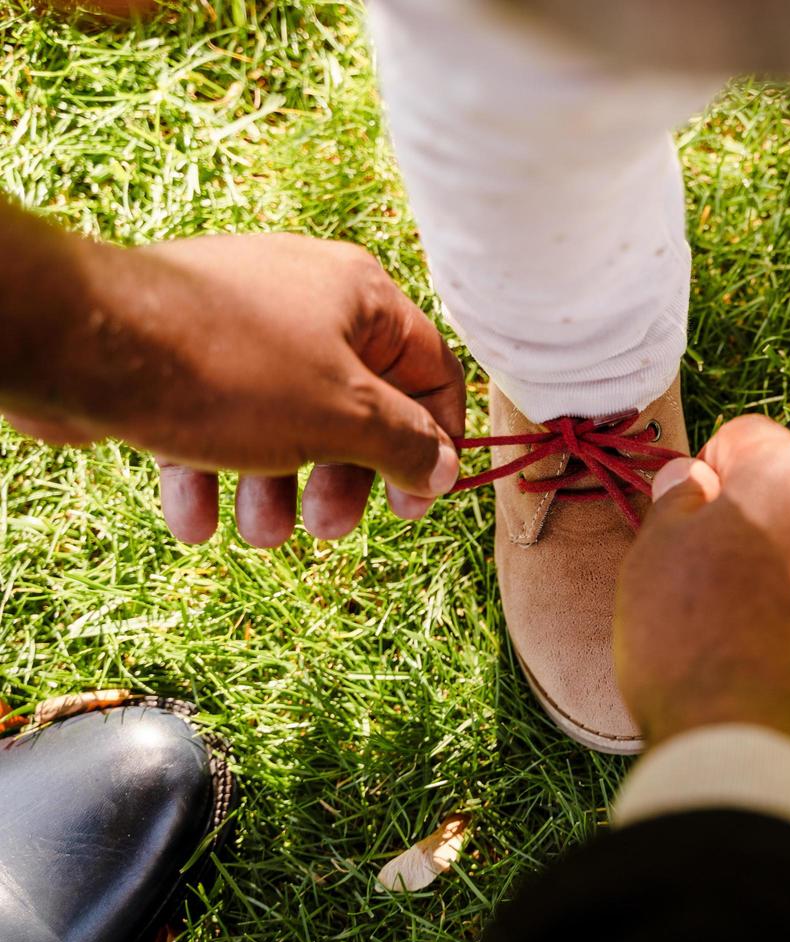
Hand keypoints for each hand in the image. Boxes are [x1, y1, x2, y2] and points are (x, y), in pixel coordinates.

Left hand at [1, 232, 464, 546]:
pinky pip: (217, 418)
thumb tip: (443, 468)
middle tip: (328, 526)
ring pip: (284, 421)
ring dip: (275, 488)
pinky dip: (213, 472)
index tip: (420, 500)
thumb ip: (405, 444)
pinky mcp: (181, 355)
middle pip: (356, 405)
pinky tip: (193, 518)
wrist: (81, 344)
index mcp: (360, 296)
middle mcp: (305, 301)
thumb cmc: (230, 371)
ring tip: (256, 531)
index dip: (437, 440)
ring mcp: (240, 327)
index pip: (430, 369)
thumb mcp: (342, 418)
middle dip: (341, 479)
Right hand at [614, 415, 789, 818]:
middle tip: (733, 606)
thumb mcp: (652, 562)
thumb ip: (675, 503)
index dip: (714, 482)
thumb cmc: (696, 653)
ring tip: (782, 662)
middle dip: (780, 539)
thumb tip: (691, 477)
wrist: (768, 770)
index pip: (749, 443)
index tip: (695, 530)